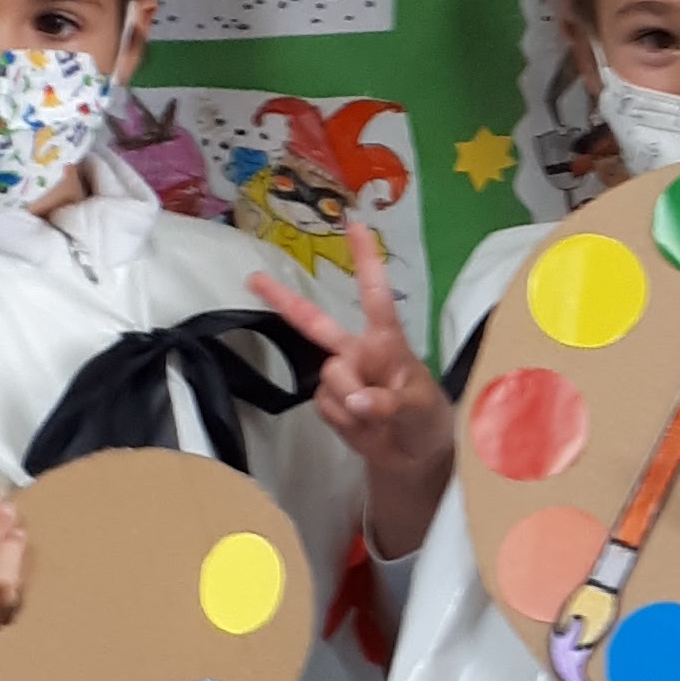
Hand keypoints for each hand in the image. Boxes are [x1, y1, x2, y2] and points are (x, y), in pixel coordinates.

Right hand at [251, 223, 453, 561]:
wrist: (413, 456)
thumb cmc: (426, 418)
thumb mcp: (418, 409)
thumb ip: (388, 403)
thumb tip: (355, 401)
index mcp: (386, 341)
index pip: (375, 295)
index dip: (366, 260)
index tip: (355, 224)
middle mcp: (359, 350)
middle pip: (315, 322)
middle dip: (284, 301)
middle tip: (253, 278)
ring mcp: (342, 376)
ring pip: (328, 378)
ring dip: (348, 400)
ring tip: (375, 416)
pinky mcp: (330, 401)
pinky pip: (324, 405)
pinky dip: (342, 420)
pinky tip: (361, 426)